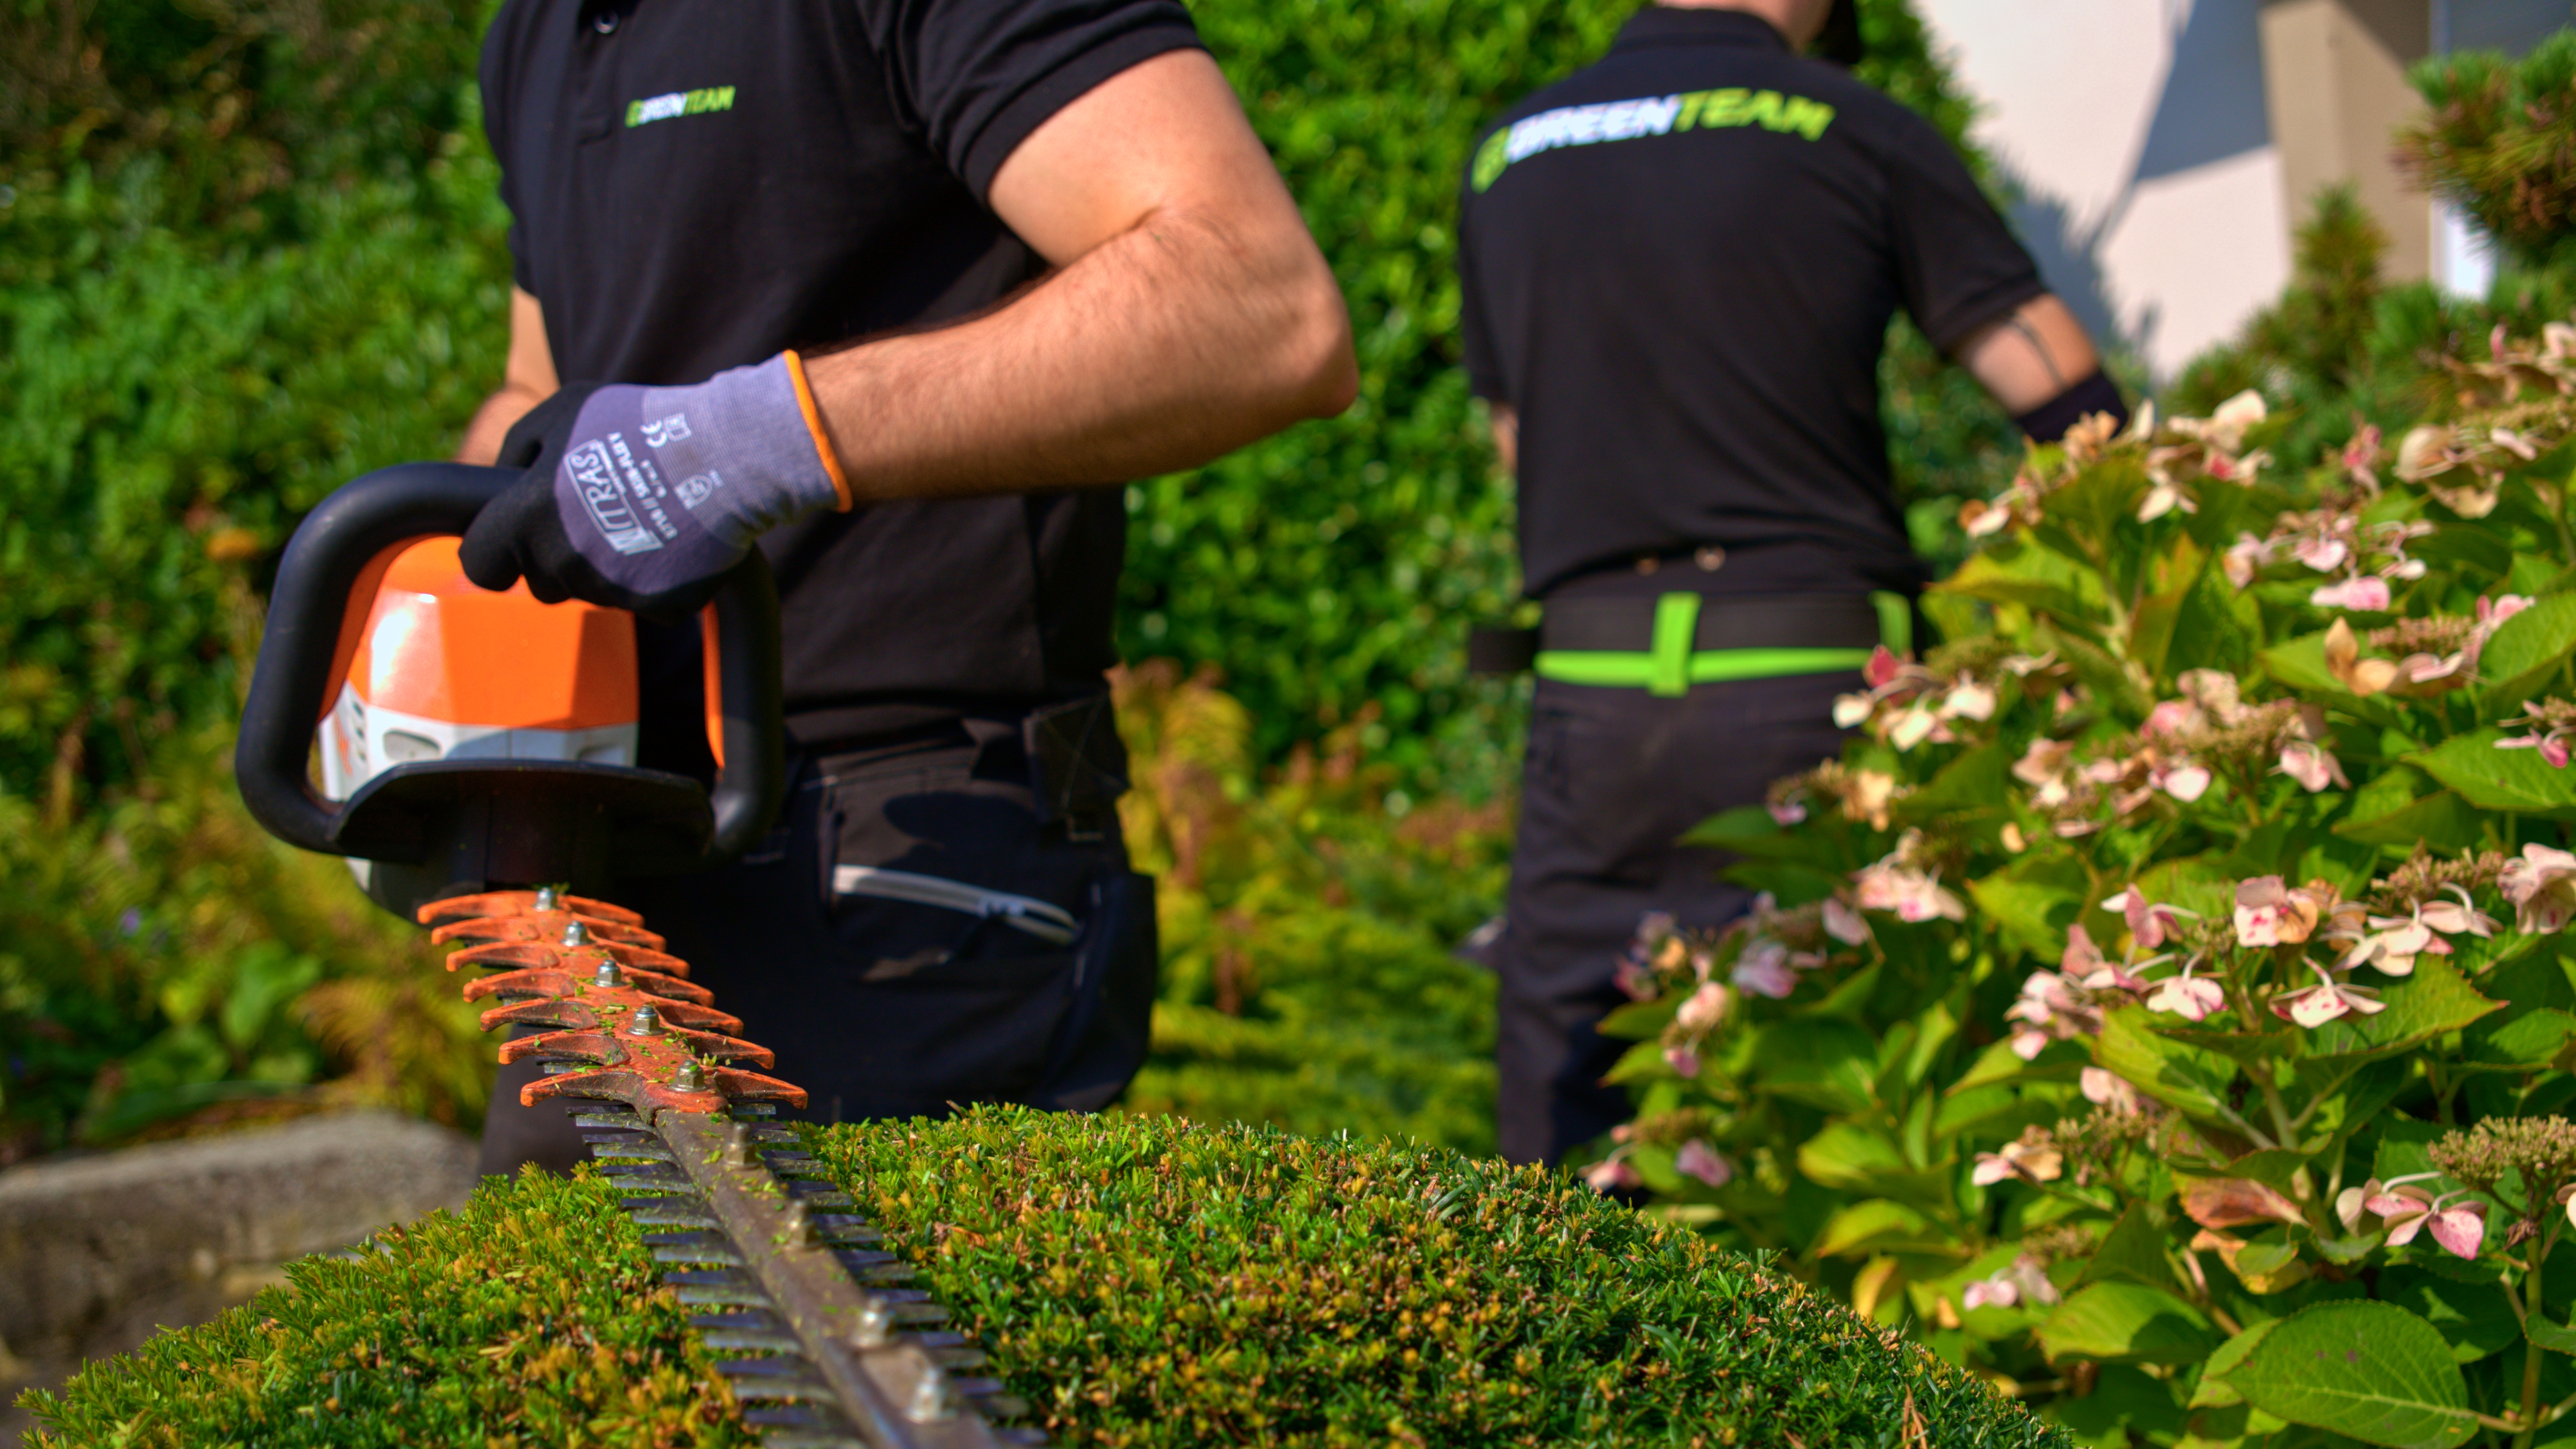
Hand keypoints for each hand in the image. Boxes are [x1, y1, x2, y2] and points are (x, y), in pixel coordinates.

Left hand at [460, 353, 847, 618]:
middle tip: (597, 516)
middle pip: (543, 585)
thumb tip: (505, 476)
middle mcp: (563, 562)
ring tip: (643, 518)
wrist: (726, 456)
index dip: (495, 553)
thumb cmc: (640, 423)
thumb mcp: (565, 408)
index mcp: (527, 516)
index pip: (481, 564)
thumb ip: (520, 444)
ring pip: (594, 593)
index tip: (514, 542)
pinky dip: (657, 580)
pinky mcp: (658, 606)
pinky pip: (646, 604)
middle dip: (559, 557)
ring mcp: (612, 590)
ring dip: (608, 566)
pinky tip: (674, 542)